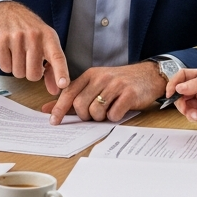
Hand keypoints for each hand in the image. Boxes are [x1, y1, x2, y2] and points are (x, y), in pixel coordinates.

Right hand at [0, 0, 69, 94]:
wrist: (9, 13)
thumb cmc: (32, 32)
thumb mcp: (47, 45)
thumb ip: (53, 69)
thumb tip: (56, 90)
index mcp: (49, 37)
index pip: (57, 57)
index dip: (61, 72)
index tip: (63, 84)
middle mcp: (34, 36)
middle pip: (34, 74)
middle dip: (31, 73)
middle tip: (29, 61)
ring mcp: (17, 37)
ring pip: (18, 73)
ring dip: (18, 69)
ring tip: (19, 54)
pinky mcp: (1, 40)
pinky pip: (5, 67)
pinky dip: (7, 65)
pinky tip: (9, 53)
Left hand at [41, 62, 165, 123]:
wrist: (148, 76)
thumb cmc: (120, 83)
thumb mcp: (96, 84)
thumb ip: (73, 97)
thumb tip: (47, 109)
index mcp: (90, 75)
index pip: (69, 92)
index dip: (59, 109)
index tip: (54, 121)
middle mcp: (101, 78)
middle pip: (80, 105)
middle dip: (85, 116)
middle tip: (94, 115)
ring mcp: (115, 85)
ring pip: (96, 111)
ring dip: (100, 117)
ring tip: (108, 110)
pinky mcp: (129, 94)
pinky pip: (113, 114)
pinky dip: (114, 117)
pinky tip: (119, 110)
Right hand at [167, 70, 196, 124]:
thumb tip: (180, 87)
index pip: (183, 76)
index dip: (174, 83)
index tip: (170, 94)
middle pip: (181, 93)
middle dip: (182, 103)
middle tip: (187, 111)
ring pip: (186, 105)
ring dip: (189, 112)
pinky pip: (193, 114)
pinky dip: (195, 117)